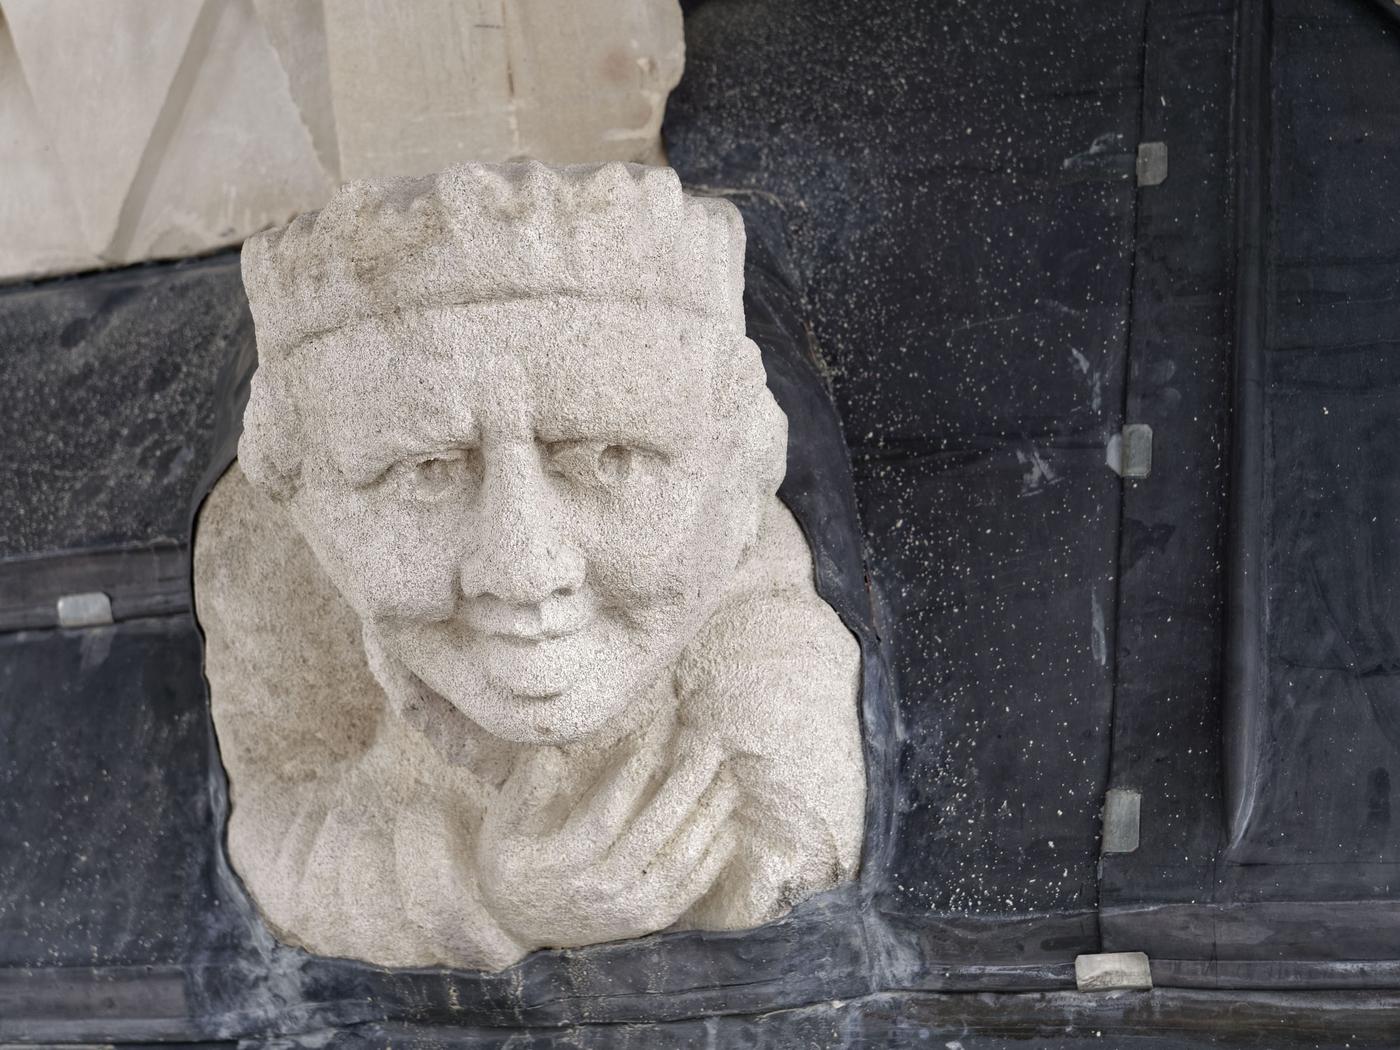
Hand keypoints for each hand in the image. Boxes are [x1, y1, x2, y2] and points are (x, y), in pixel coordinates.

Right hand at [475, 738, 740, 950]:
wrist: (519, 927)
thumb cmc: (514, 862)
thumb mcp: (503, 826)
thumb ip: (527, 789)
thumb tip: (552, 749)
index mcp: (565, 862)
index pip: (607, 814)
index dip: (634, 774)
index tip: (657, 734)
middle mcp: (603, 889)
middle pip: (655, 832)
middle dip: (687, 784)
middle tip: (709, 745)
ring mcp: (631, 909)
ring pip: (680, 859)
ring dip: (709, 816)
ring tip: (727, 777)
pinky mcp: (649, 920)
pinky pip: (692, 888)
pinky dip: (715, 857)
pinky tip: (727, 824)